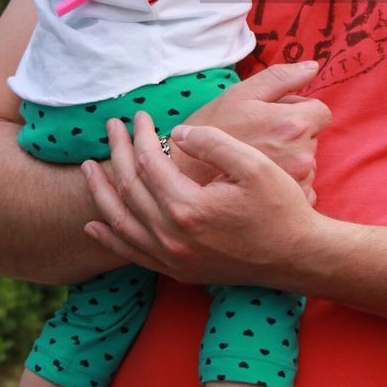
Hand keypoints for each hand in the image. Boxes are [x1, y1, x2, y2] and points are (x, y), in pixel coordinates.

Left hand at [81, 112, 320, 284]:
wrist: (298, 256)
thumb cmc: (281, 207)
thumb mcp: (254, 165)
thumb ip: (213, 143)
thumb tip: (177, 134)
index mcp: (188, 208)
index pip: (149, 164)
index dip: (141, 136)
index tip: (139, 115)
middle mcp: (173, 238)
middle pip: (129, 189)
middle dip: (116, 154)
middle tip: (110, 128)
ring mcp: (173, 259)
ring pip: (122, 223)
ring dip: (102, 193)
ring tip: (88, 169)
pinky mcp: (178, 271)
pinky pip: (133, 254)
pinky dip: (110, 238)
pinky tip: (96, 224)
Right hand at [176, 62, 327, 200]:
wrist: (186, 173)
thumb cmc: (212, 129)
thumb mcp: (241, 94)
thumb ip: (281, 77)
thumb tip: (313, 67)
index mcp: (292, 124)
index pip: (321, 112)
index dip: (298, 110)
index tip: (275, 116)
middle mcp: (301, 155)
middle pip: (313, 136)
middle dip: (293, 133)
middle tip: (260, 136)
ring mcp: (298, 181)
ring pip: (307, 160)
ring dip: (290, 156)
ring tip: (257, 156)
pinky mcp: (292, 201)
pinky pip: (304, 184)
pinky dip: (288, 180)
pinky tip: (262, 177)